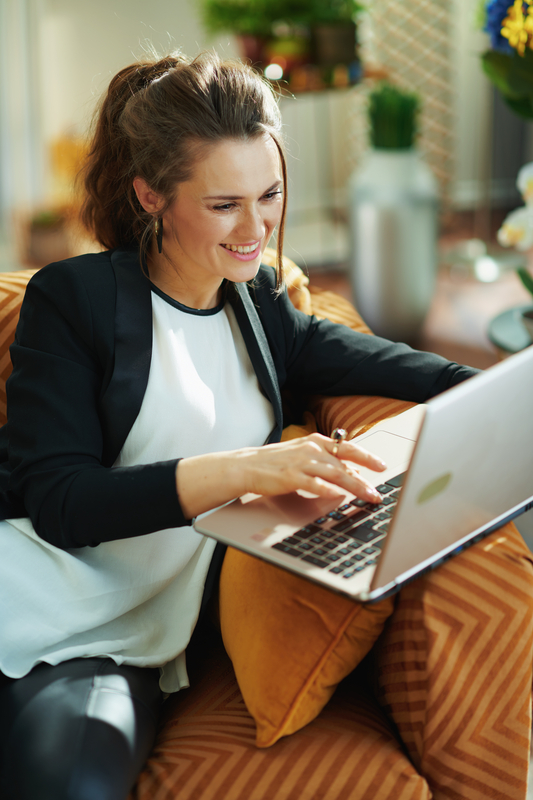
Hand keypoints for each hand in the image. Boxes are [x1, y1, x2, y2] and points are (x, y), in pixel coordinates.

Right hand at [176, 433, 385, 519]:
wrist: (245, 466)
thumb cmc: (275, 463)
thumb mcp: (302, 456)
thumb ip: (325, 462)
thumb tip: (349, 473)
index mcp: (315, 441)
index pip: (347, 447)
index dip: (367, 456)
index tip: (382, 465)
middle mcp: (311, 449)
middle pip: (345, 462)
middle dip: (366, 476)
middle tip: (379, 489)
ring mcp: (301, 462)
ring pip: (335, 474)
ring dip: (354, 486)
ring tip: (368, 497)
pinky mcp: (291, 476)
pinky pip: (314, 484)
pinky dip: (328, 490)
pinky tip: (339, 497)